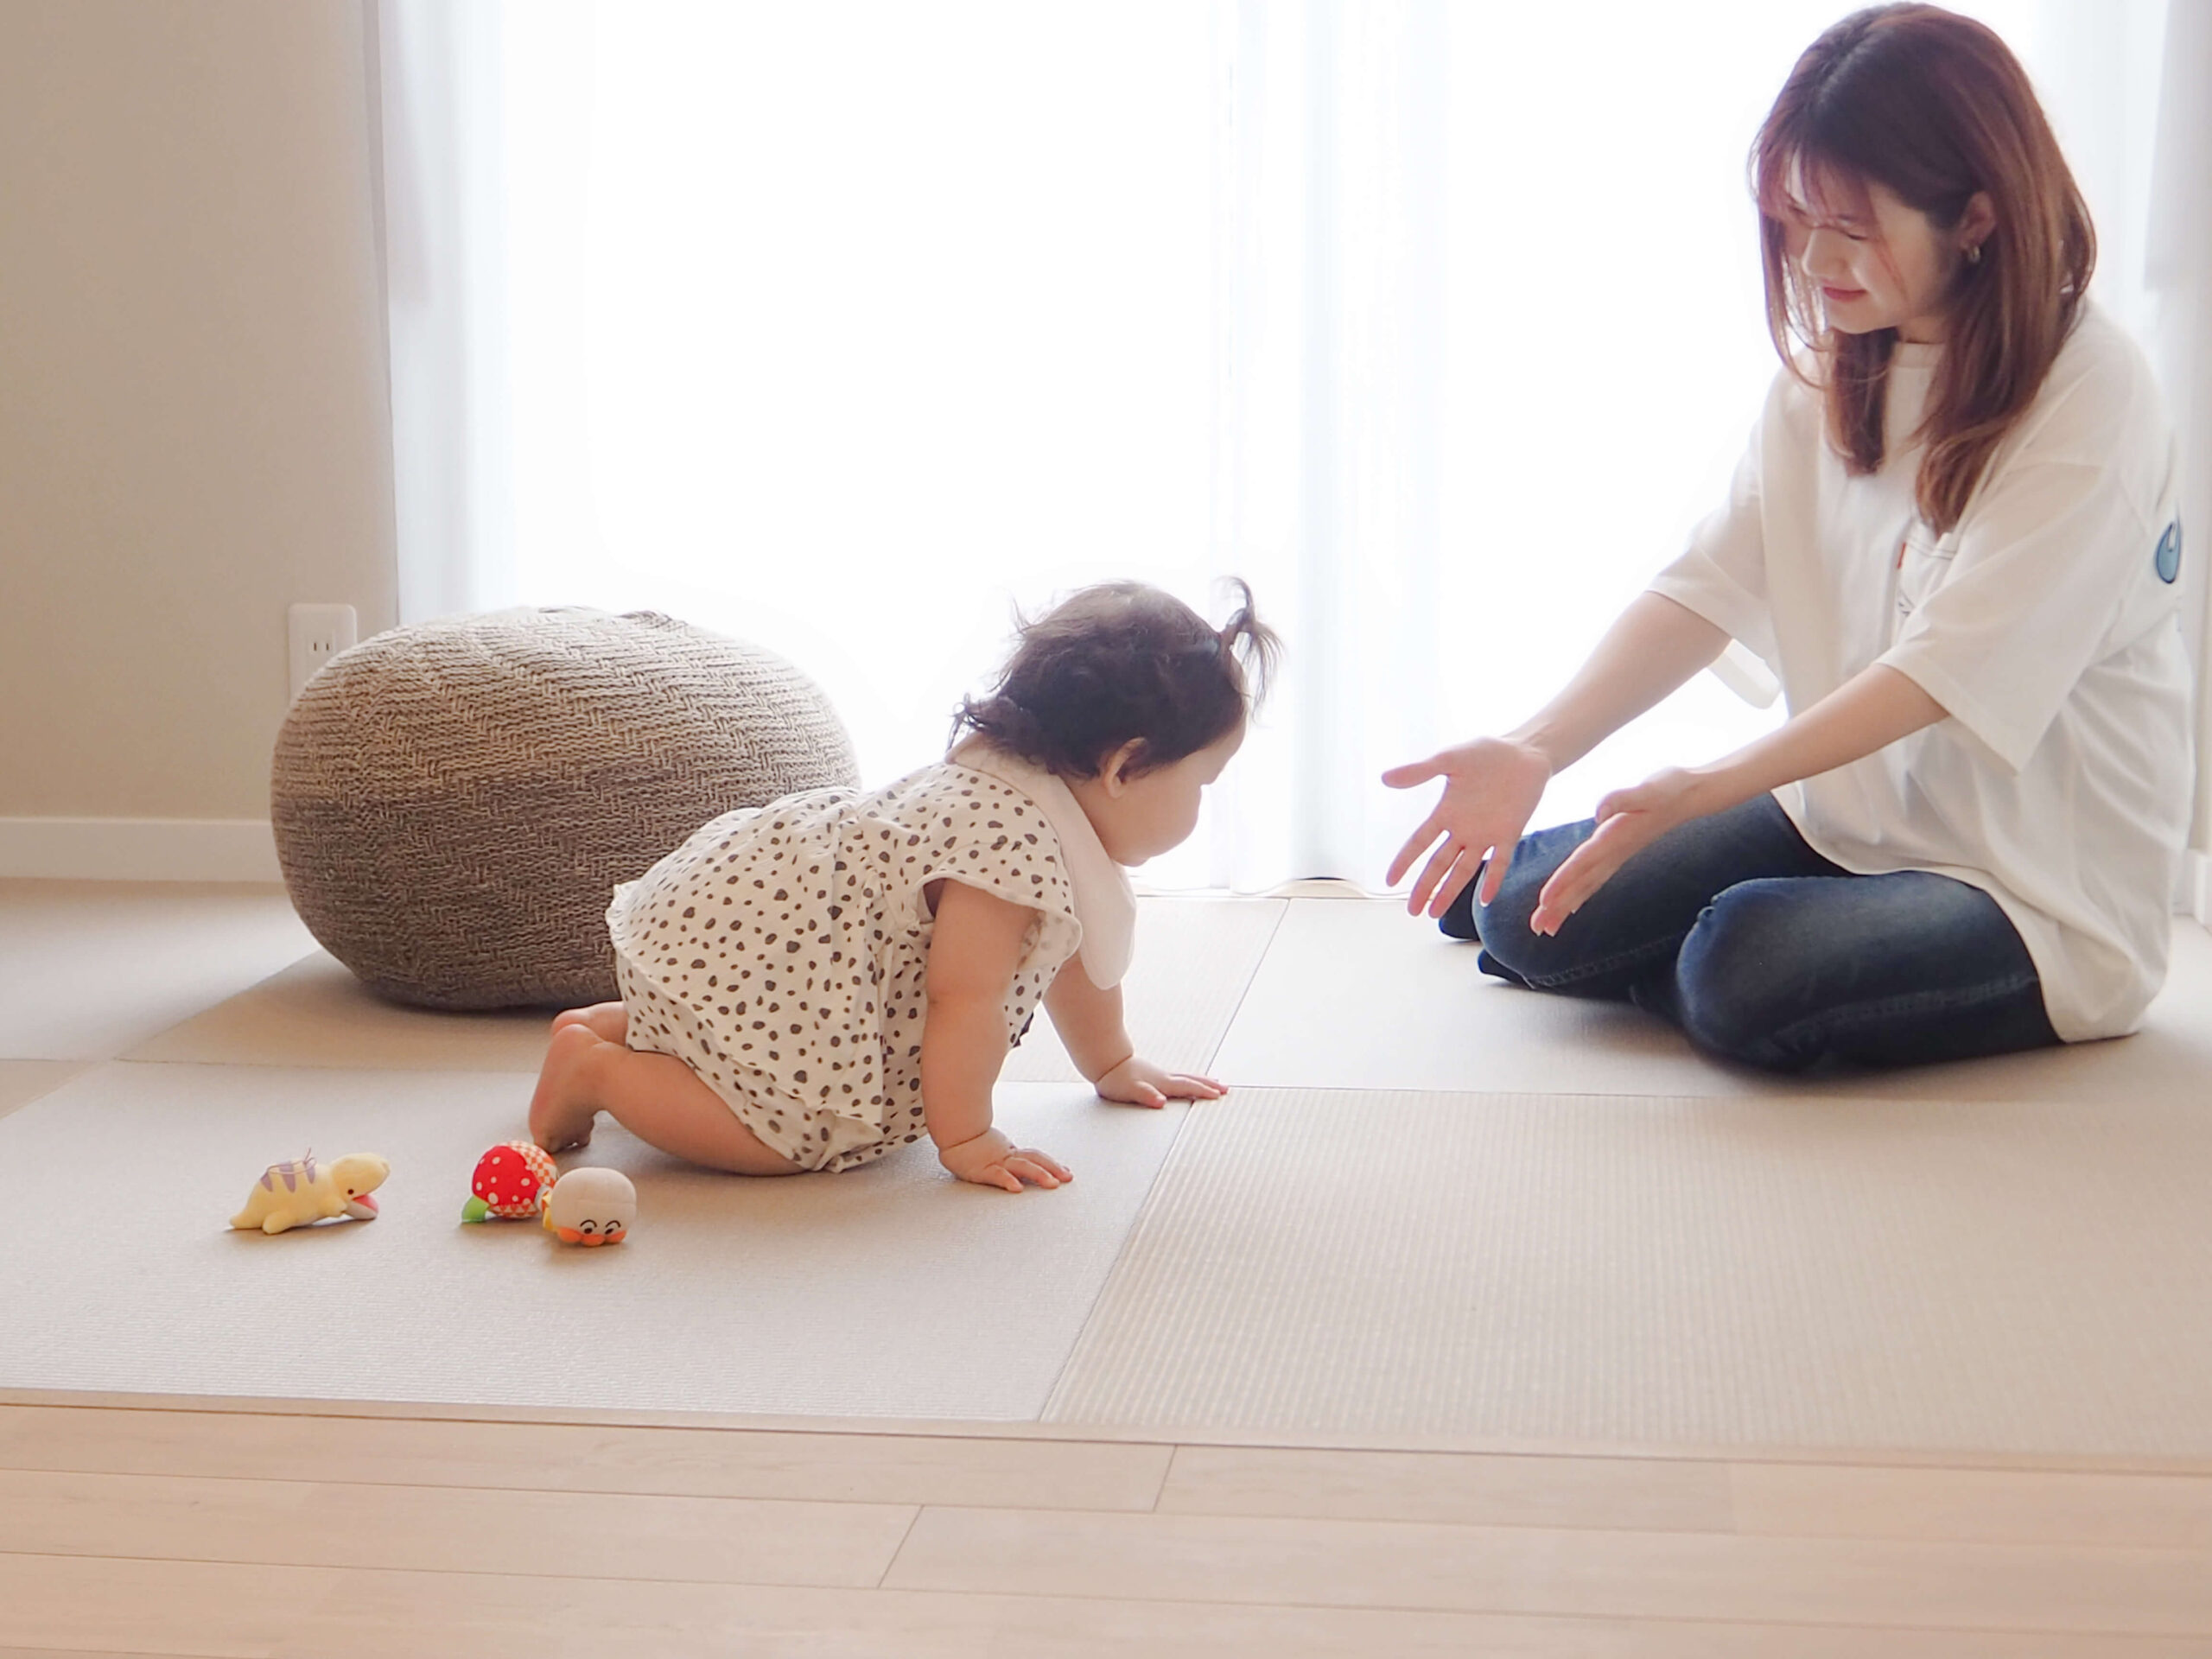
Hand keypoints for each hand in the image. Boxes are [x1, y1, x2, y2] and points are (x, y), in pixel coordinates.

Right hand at [937, 1127, 1072, 1192]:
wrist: (951, 1134)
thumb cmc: (971, 1145)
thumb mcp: (994, 1149)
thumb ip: (1008, 1156)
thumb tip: (1020, 1167)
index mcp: (1010, 1152)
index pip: (1035, 1156)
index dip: (1051, 1163)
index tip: (1066, 1171)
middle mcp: (1006, 1156)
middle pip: (1034, 1159)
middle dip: (1052, 1168)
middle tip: (1068, 1177)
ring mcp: (995, 1162)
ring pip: (1021, 1167)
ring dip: (1039, 1175)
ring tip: (1053, 1184)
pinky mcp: (980, 1170)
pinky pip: (996, 1176)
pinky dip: (1008, 1181)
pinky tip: (1017, 1188)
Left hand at [1094, 1054, 1226, 1109]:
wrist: (1105, 1061)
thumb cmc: (1116, 1079)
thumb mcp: (1130, 1090)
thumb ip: (1146, 1096)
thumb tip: (1161, 1102)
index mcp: (1162, 1082)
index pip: (1187, 1087)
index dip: (1203, 1091)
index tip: (1219, 1095)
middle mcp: (1164, 1077)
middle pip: (1192, 1079)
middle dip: (1209, 1084)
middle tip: (1225, 1088)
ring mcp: (1159, 1074)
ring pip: (1186, 1077)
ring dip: (1201, 1080)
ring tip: (1213, 1082)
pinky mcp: (1152, 1075)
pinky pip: (1177, 1078)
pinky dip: (1187, 1080)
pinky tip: (1183, 1083)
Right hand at [1382, 738, 1551, 917]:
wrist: (1524, 751)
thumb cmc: (1486, 753)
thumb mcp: (1449, 759)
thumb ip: (1420, 771)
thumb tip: (1385, 779)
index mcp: (1446, 812)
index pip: (1419, 842)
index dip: (1404, 861)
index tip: (1389, 881)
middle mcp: (1462, 829)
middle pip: (1439, 864)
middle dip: (1425, 887)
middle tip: (1412, 911)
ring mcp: (1486, 834)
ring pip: (1464, 869)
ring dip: (1450, 890)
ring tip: (1435, 913)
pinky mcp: (1510, 833)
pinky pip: (1500, 862)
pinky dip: (1492, 880)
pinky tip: (1484, 900)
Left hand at [1531, 767, 1704, 934]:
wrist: (1693, 794)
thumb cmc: (1671, 788)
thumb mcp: (1649, 789)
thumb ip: (1623, 798)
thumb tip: (1599, 813)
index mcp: (1616, 837)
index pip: (1584, 863)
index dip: (1564, 881)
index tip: (1544, 901)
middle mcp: (1615, 851)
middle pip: (1581, 883)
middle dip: (1558, 906)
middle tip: (1536, 929)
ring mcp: (1618, 854)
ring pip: (1587, 886)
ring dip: (1565, 907)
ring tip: (1545, 928)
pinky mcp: (1619, 851)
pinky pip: (1596, 879)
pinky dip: (1581, 895)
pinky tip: (1570, 908)